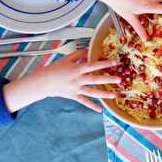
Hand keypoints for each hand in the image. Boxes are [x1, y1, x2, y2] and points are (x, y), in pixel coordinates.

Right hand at [3, 50, 119, 112]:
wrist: (42, 82)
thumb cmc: (53, 69)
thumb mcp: (66, 59)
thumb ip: (79, 55)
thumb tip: (89, 51)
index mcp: (77, 69)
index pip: (93, 65)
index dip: (105, 63)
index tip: (115, 62)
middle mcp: (78, 79)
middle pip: (95, 79)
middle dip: (108, 79)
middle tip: (119, 79)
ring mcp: (76, 89)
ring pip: (92, 92)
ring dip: (104, 94)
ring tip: (114, 95)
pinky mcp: (74, 96)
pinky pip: (84, 101)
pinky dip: (92, 106)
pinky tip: (100, 110)